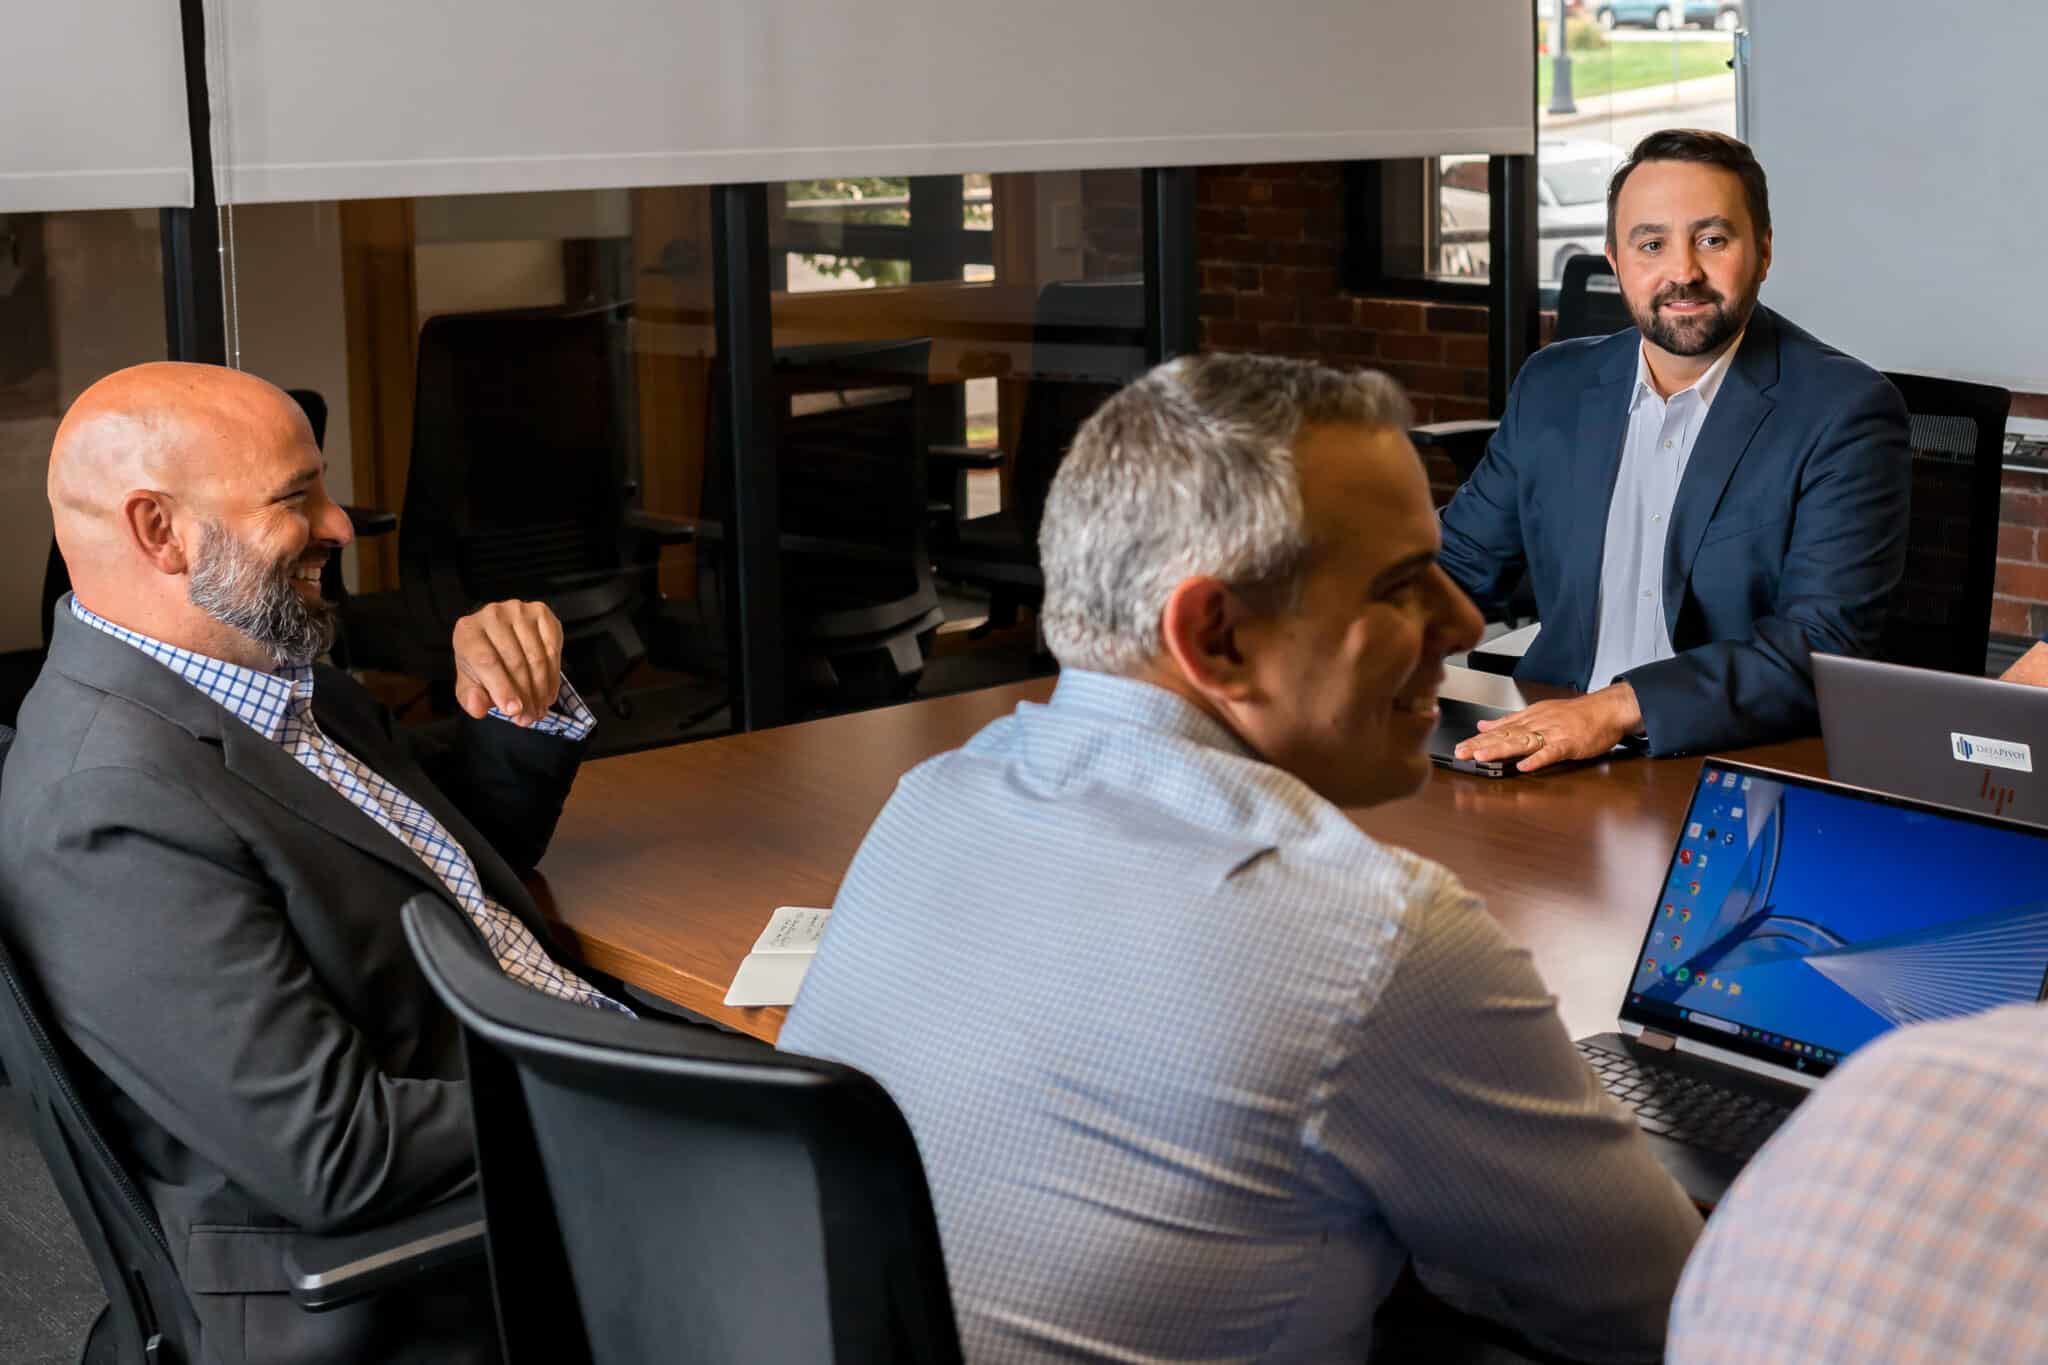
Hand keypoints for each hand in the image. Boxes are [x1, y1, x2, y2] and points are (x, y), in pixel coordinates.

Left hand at [452, 600, 563, 725]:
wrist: (498, 639)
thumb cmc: (481, 663)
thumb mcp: (470, 684)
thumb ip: (470, 698)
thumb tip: (478, 708)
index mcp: (467, 630)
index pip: (486, 661)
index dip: (501, 688)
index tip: (514, 711)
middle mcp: (492, 614)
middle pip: (514, 661)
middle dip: (524, 695)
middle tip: (528, 718)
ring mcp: (518, 610)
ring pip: (536, 657)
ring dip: (540, 689)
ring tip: (539, 710)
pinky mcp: (540, 612)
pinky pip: (552, 648)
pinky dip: (553, 676)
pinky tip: (548, 693)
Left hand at [1454, 682, 1642, 773]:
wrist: (1606, 709)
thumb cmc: (1575, 714)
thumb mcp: (1538, 712)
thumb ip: (1510, 721)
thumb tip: (1483, 725)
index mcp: (1529, 718)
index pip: (1498, 729)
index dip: (1477, 739)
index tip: (1459, 748)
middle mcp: (1537, 724)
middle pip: (1505, 735)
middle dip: (1481, 745)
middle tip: (1461, 753)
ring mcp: (1553, 734)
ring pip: (1523, 742)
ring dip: (1502, 749)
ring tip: (1482, 757)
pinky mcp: (1569, 744)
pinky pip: (1552, 752)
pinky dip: (1538, 759)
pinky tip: (1524, 766)